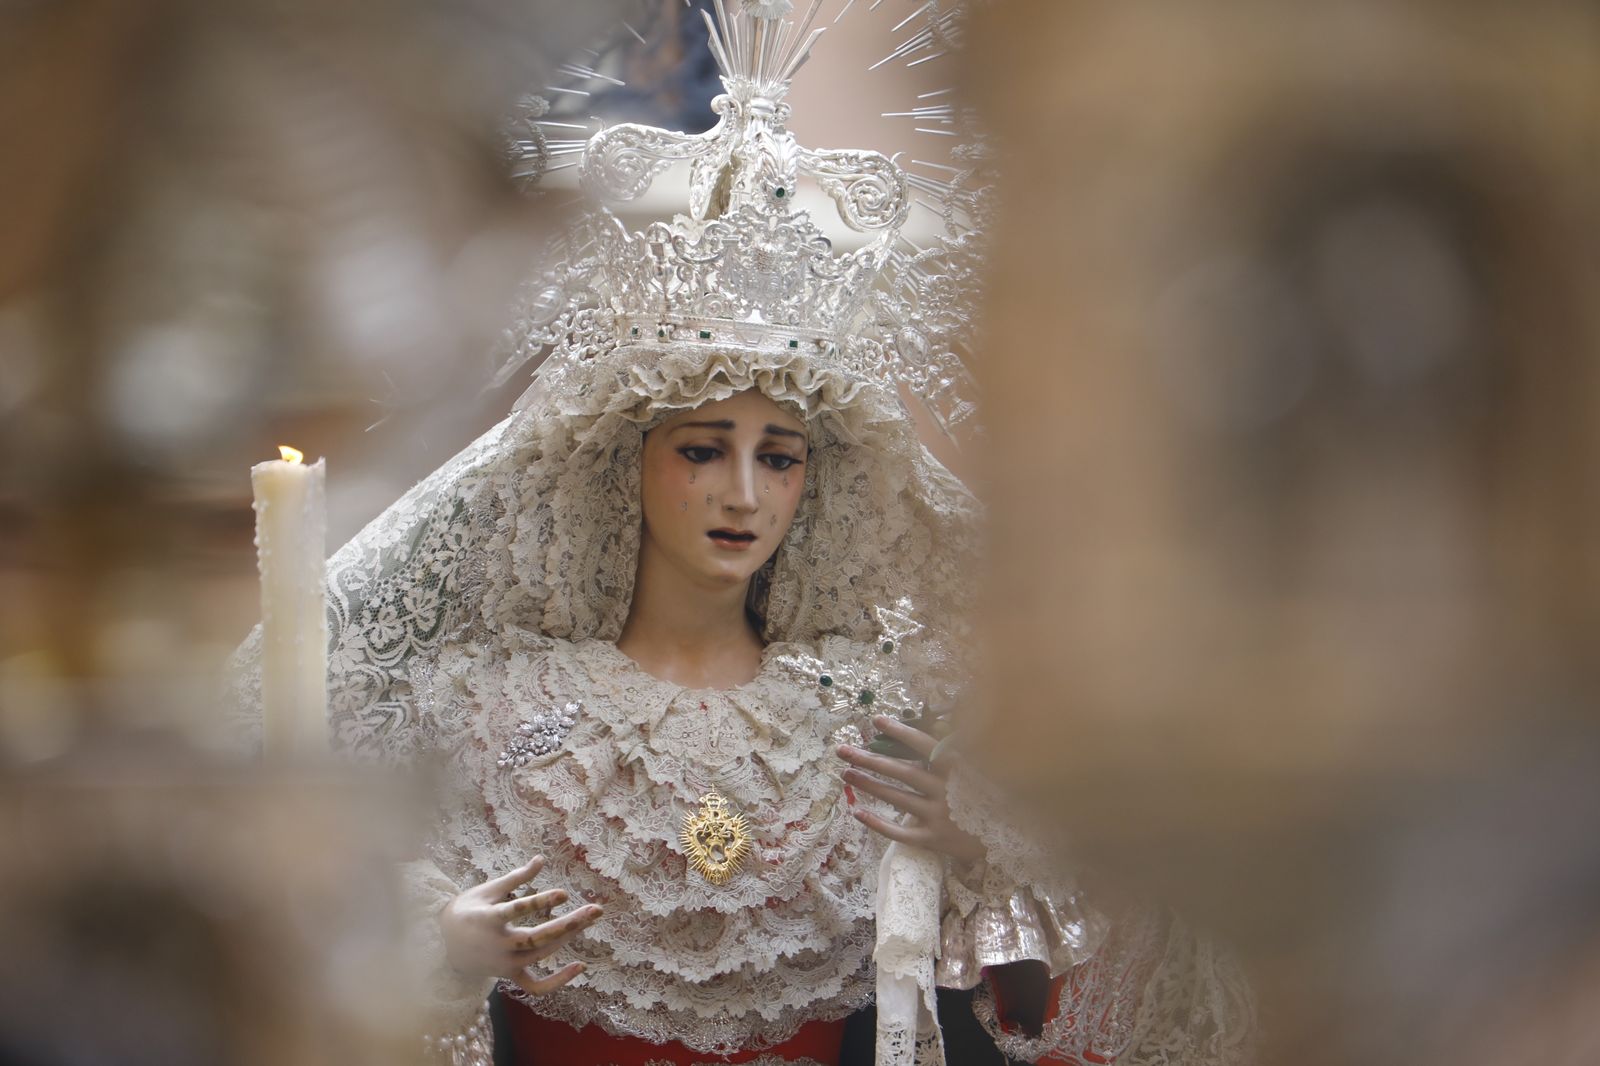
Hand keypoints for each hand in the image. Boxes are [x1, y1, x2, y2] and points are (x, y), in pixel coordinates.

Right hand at [439, 855, 602, 996]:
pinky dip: (557, 982)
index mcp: (489, 919)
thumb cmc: (467, 911)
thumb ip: (517, 877)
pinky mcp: (509, 976)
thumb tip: (541, 858)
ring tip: (589, 919)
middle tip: (596, 910)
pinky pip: (536, 986)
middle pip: (538, 937)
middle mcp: (498, 945)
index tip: (564, 893)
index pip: (518, 910)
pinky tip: (580, 966)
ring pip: (541, 955)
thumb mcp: (488, 891)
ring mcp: (504, 964)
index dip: (541, 902)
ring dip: (567, 938)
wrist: (441, 945)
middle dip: (570, 924)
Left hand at [838, 715, 986, 863]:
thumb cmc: (992, 798)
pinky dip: (878, 823)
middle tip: (842, 750)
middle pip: (900, 771)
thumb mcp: (980, 769)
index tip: (876, 720)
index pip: (922, 745)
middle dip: (869, 759)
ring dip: (869, 785)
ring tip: (845, 774)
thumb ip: (958, 751)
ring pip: (896, 798)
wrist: (1011, 837)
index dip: (899, 731)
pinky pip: (900, 832)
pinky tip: (857, 813)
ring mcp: (937, 816)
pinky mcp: (933, 839)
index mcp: (956, 770)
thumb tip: (938, 728)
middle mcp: (944, 790)